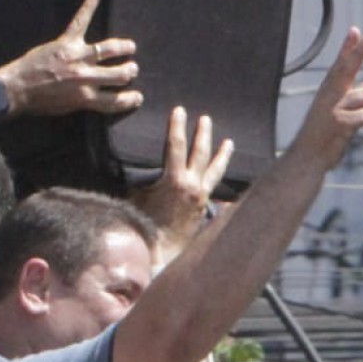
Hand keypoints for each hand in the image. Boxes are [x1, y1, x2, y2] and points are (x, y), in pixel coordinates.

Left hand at [0, 0, 143, 119]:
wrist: (16, 88)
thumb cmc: (39, 102)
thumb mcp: (66, 109)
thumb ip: (86, 102)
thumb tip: (101, 97)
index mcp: (86, 98)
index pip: (116, 101)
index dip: (130, 99)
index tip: (137, 96)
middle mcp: (85, 77)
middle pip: (119, 74)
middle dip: (129, 71)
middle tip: (132, 69)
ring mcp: (76, 58)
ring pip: (108, 49)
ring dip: (123, 47)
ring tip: (130, 47)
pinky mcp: (65, 43)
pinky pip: (80, 22)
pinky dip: (88, 7)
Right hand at [130, 106, 234, 252]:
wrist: (160, 251)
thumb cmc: (143, 223)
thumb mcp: (136, 195)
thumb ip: (140, 178)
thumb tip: (134, 164)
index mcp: (175, 180)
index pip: (176, 145)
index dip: (177, 126)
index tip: (179, 110)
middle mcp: (193, 187)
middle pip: (201, 153)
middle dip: (203, 134)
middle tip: (205, 118)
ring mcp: (201, 198)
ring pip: (215, 171)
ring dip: (221, 155)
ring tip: (228, 142)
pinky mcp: (203, 209)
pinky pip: (215, 187)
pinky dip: (219, 177)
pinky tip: (223, 175)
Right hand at [287, 28, 362, 170]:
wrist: (309, 158)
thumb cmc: (325, 134)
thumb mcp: (343, 111)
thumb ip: (362, 95)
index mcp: (328, 91)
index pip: (339, 65)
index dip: (348, 48)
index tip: (356, 31)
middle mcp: (328, 97)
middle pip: (344, 70)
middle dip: (357, 53)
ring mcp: (333, 111)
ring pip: (362, 95)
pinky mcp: (340, 126)